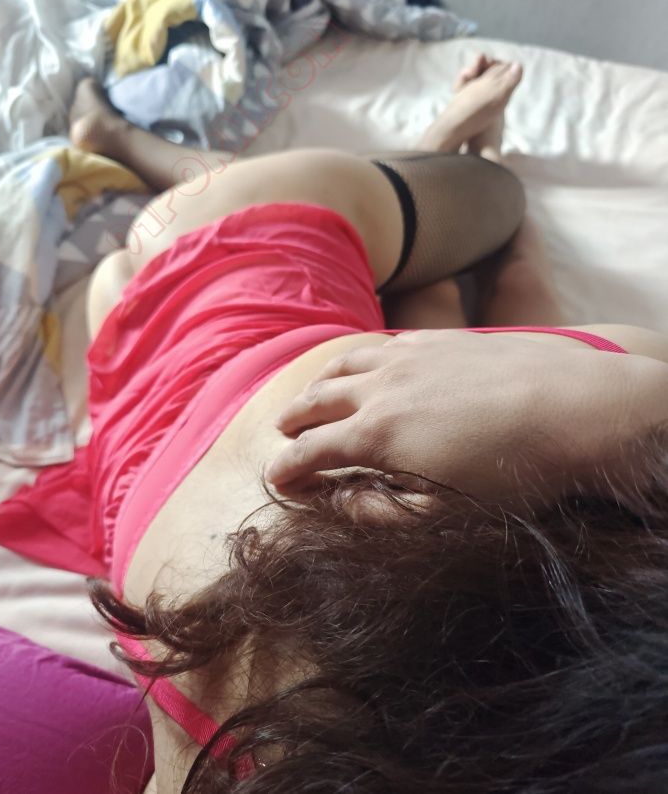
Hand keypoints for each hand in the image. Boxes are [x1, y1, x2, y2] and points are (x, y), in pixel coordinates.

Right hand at [267, 329, 646, 505]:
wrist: (572, 408)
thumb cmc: (510, 470)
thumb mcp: (440, 511)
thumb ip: (377, 511)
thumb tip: (336, 497)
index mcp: (375, 436)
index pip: (308, 453)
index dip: (285, 470)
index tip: (277, 480)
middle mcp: (379, 389)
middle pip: (315, 402)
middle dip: (292, 423)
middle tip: (282, 437)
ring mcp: (406, 357)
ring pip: (342, 366)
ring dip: (318, 385)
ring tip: (312, 397)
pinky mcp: (435, 339)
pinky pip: (379, 344)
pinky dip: (357, 359)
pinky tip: (365, 366)